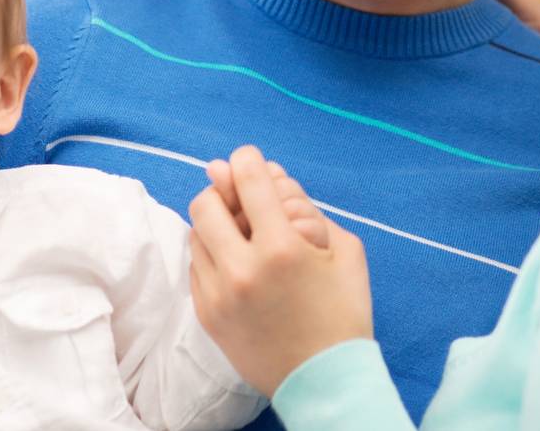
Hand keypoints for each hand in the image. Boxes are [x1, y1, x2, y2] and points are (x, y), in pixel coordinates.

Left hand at [189, 146, 372, 395]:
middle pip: (206, 202)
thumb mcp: (344, 249)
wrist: (324, 380)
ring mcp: (218, 294)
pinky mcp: (206, 315)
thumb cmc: (343, 312)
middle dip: (224, 191)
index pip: (248, 179)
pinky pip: (195, 266)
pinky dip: (212, 254)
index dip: (248, 160)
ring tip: (242, 234)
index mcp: (281, 248)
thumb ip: (306, 205)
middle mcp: (242, 269)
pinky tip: (236, 262)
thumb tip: (266, 174)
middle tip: (242, 199)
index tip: (250, 161)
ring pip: (195, 233)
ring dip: (216, 223)